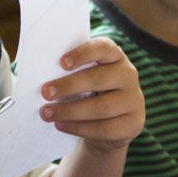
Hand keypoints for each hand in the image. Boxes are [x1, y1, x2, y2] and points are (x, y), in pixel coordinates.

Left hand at [39, 36, 143, 153]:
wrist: (112, 121)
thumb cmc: (90, 92)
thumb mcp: (84, 77)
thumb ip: (70, 72)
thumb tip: (43, 77)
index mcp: (115, 56)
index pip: (103, 48)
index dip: (83, 53)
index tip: (62, 63)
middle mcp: (128, 75)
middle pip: (99, 79)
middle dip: (69, 86)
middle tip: (45, 92)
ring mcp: (134, 100)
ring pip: (101, 107)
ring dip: (70, 111)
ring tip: (46, 113)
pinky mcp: (134, 124)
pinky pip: (105, 128)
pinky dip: (79, 128)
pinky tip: (60, 125)